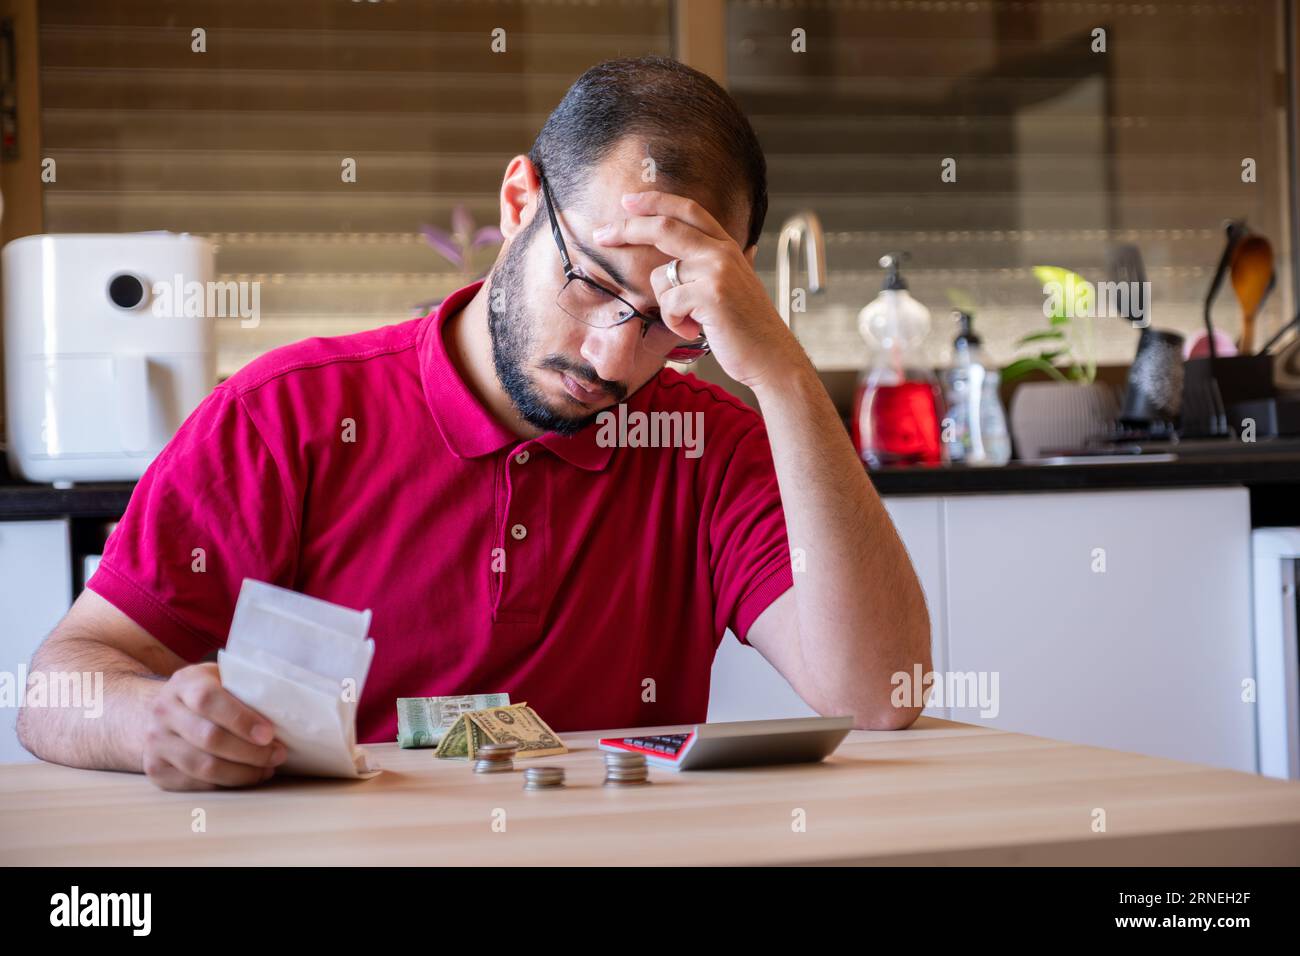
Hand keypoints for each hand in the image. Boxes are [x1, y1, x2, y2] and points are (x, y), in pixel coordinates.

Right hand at [142, 662, 285, 790]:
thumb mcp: (220, 677)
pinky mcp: (155, 769)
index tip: (269, 734)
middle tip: (278, 755)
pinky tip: (246, 776)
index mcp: (184, 684)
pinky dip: (226, 784)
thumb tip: (285, 704)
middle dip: (250, 752)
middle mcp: (163, 712)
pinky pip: (195, 784)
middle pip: (209, 739)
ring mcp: (155, 743)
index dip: (241, 719)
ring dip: (242, 773)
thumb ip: (244, 685)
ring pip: (203, 767)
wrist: (157, 710)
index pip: (209, 701)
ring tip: (267, 769)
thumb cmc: (204, 692)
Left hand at [592, 191, 809, 389]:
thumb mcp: (731, 286)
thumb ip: (708, 266)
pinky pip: (668, 304)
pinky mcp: (711, 295)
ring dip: (666, 307)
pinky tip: (694, 331)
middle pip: (664, 227)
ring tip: (689, 322)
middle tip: (601, 236)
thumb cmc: (745, 328)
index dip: (655, 202)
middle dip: (627, 228)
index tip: (628, 201)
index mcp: (726, 246)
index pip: (688, 210)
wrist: (771, 357)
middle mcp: (722, 252)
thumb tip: (682, 255)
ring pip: (661, 278)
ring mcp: (717, 271)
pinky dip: (674, 323)